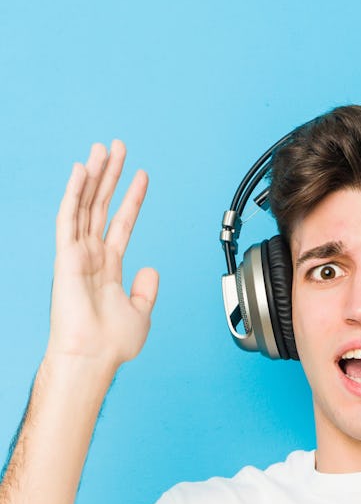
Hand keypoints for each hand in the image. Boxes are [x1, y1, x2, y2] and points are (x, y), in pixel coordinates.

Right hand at [48, 140, 158, 372]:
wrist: (94, 356)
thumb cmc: (112, 344)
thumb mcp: (140, 313)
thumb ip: (146, 289)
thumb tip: (151, 269)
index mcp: (109, 268)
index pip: (121, 224)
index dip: (132, 199)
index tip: (142, 177)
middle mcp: (91, 257)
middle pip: (101, 206)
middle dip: (110, 176)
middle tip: (117, 147)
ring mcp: (77, 255)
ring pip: (85, 205)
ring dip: (94, 176)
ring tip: (102, 149)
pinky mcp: (66, 257)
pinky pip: (68, 218)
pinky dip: (73, 193)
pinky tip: (81, 171)